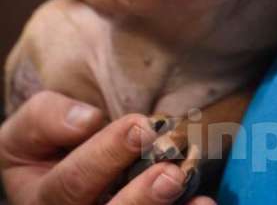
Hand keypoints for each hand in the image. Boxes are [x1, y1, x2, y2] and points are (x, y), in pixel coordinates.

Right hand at [0, 91, 214, 203]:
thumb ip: (50, 118)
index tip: (140, 126)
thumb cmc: (48, 137)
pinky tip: (204, 203)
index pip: (70, 185)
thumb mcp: (35, 122)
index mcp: (39, 200)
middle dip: (138, 200)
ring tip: (185, 186)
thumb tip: (86, 121)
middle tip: (170, 173)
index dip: (105, 156)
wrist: (60, 157)